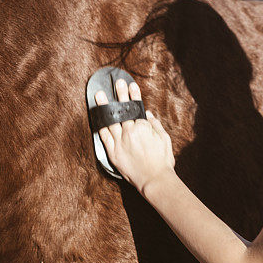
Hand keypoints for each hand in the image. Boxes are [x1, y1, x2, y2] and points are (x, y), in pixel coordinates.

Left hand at [96, 78, 175, 193]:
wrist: (154, 180)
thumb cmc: (163, 160)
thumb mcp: (164, 140)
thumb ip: (156, 125)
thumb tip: (149, 114)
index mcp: (144, 127)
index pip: (137, 107)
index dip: (134, 94)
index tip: (131, 85)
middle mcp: (130, 131)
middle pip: (123, 110)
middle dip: (120, 94)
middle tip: (116, 83)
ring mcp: (120, 141)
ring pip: (110, 120)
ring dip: (105, 106)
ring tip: (99, 95)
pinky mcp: (113, 152)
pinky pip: (104, 136)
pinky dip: (100, 126)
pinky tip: (97, 118)